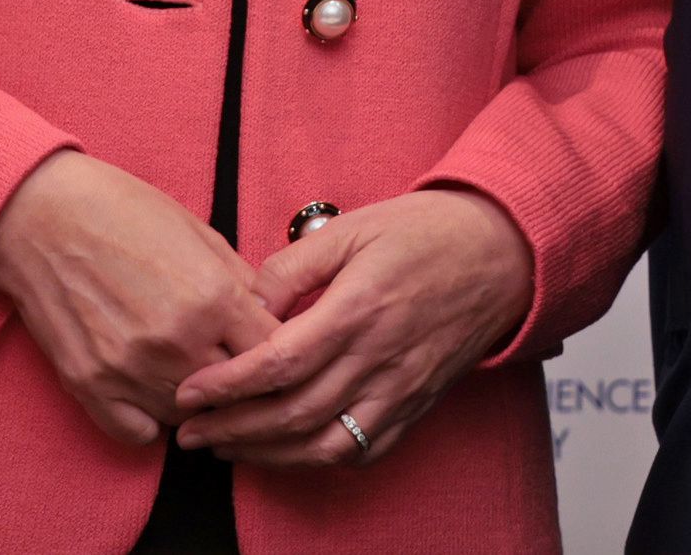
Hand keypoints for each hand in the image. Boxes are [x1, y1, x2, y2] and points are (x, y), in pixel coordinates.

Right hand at [0, 149, 278, 451]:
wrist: (39, 213)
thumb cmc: (120, 209)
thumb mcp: (197, 230)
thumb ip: (239, 280)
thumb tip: (267, 316)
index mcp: (213, 297)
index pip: (274, 352)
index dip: (277, 348)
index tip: (264, 343)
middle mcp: (177, 341)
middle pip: (236, 390)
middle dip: (239, 374)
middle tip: (226, 357)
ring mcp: (131, 370)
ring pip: (190, 416)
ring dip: (195, 398)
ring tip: (186, 368)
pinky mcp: (90, 386)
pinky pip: (139, 434)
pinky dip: (150, 419)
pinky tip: (149, 387)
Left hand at [172, 187, 534, 468]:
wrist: (502, 255)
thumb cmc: (424, 234)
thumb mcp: (351, 228)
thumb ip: (292, 269)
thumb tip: (244, 305)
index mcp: (358, 308)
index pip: (279, 364)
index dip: (227, 386)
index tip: (189, 393)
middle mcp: (378, 357)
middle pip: (293, 414)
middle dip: (232, 430)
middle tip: (189, 431)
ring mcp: (400, 388)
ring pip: (324, 444)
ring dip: (267, 455)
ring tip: (226, 448)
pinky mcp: (415, 405)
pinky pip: (364, 450)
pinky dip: (319, 461)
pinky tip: (287, 454)